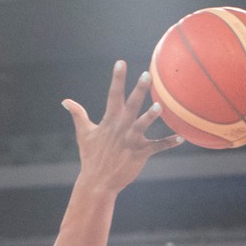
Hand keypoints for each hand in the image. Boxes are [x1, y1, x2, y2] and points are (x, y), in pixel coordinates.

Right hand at [63, 60, 180, 195]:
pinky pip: (156, 147)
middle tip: (147, 75)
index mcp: (109, 121)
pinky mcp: (139, 154)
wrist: (97, 183)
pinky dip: (168, 143)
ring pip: (142, 125)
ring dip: (150, 116)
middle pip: (130, 105)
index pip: (113, 95)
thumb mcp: (83, 133)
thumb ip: (78, 114)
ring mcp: (130, 141)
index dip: (117, 79)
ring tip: (159, 106)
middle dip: (138, 90)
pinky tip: (181, 138)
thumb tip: (65, 101)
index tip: (121, 62)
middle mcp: (120, 128)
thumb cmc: (91, 157)